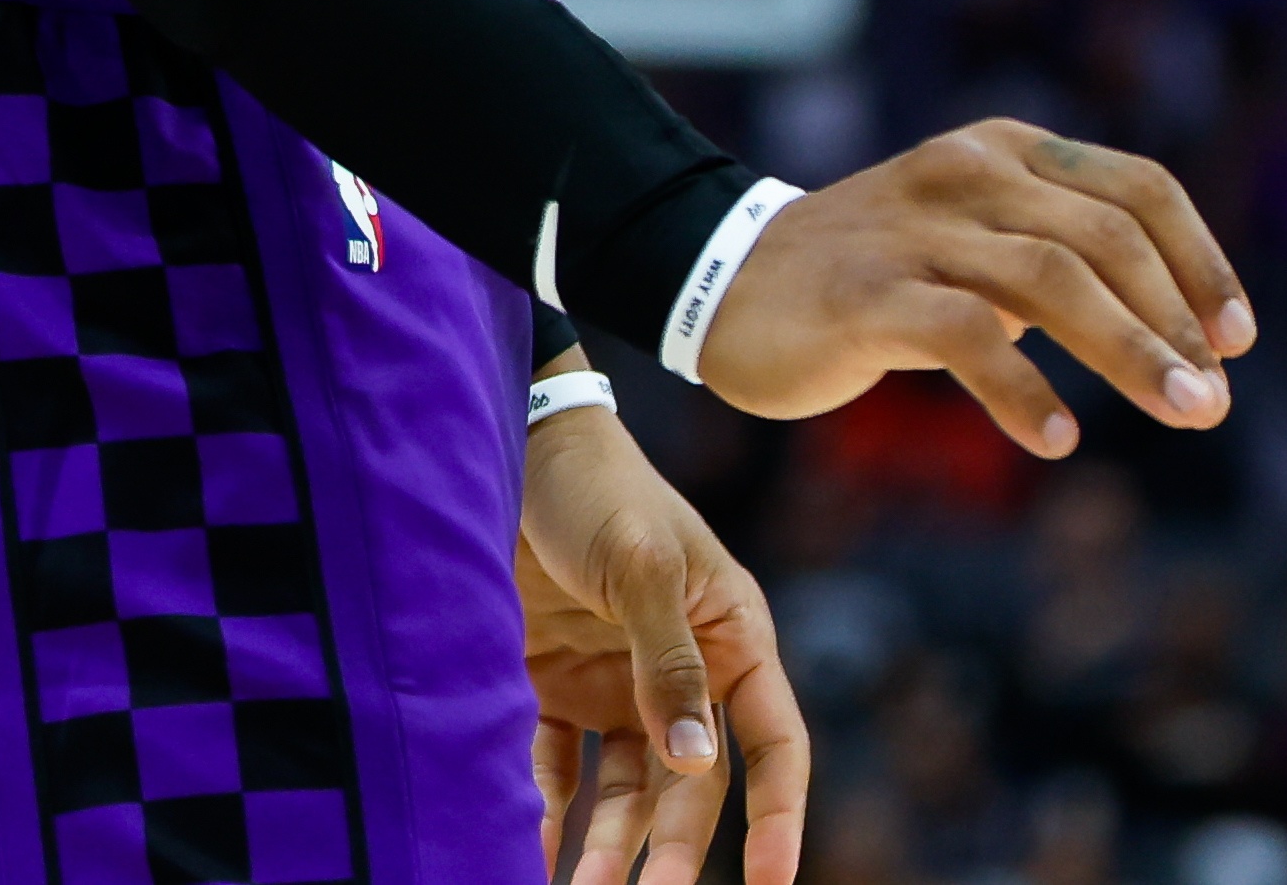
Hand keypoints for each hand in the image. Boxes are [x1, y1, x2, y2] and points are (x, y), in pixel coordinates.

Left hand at [517, 386, 810, 884]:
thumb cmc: (596, 490)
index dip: (779, 813)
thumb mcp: (641, 566)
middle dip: (673, 847)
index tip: (771, 883)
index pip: (774, 740)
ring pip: (626, 790)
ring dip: (607, 844)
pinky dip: (545, 808)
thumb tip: (696, 767)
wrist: (506, 445)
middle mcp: (683, 670)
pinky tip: (529, 845)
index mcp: (731, 634)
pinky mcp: (556, 685)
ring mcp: (618, 682)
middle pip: (693, 783)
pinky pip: (557, 766)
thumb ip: (668, 664)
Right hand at [691, 120, 1254, 457]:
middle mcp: (969, 171)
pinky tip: (1058, 439)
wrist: (729, 283)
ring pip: (1054, 279)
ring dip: (1133, 353)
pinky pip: (968, 333)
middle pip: (1107, 237)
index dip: (1200, 261)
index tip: (1238, 340)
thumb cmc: (878, 277)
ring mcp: (918, 226)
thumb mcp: (978, 245)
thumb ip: (1064, 264)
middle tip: (1215, 403)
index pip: (1138, 188)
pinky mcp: (869, 288)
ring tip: (1183, 413)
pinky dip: (1024, 389)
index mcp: (1007, 151)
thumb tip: (1185, 332)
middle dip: (1177, 321)